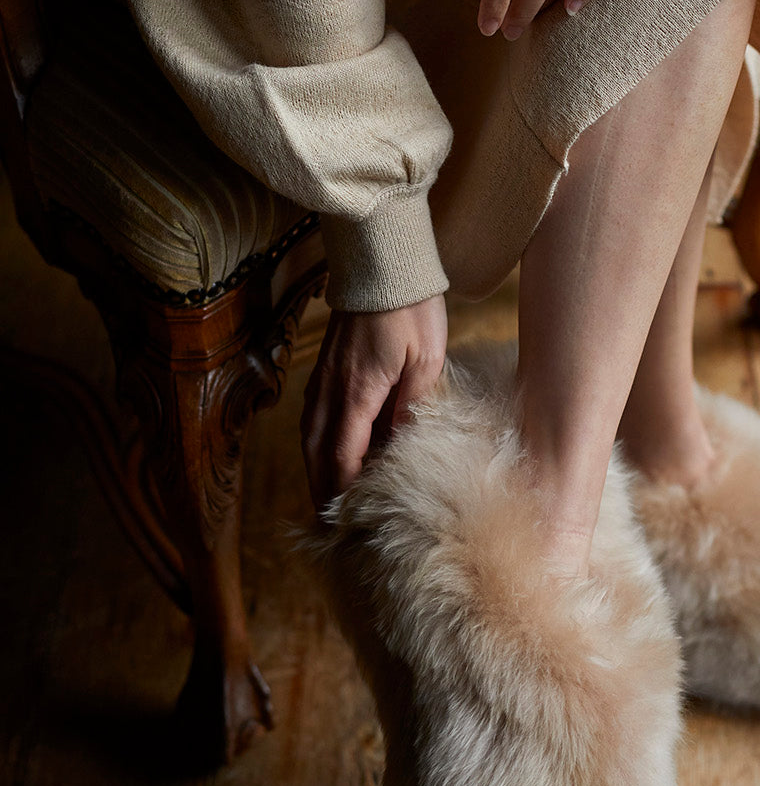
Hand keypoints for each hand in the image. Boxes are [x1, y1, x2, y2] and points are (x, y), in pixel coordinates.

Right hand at [301, 294, 447, 512]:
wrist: (382, 261)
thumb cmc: (410, 308)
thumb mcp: (426, 359)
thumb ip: (413, 405)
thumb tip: (402, 447)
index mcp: (356, 392)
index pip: (342, 456)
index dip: (343, 490)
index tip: (348, 520)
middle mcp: (330, 389)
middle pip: (316, 453)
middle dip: (322, 489)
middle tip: (330, 523)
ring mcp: (322, 377)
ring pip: (309, 435)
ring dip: (316, 468)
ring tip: (327, 497)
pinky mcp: (325, 367)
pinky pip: (314, 416)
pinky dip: (317, 443)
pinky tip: (330, 452)